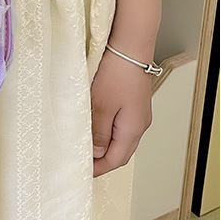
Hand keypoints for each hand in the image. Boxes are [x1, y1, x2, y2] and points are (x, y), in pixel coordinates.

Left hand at [90, 44, 152, 176]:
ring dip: (104, 145)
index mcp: (133, 129)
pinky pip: (119, 125)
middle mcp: (139, 124)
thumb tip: (96, 153)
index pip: (116, 160)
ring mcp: (137, 114)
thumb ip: (98, 132)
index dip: (99, 168)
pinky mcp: (132, 103)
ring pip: (120, 139)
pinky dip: (107, 131)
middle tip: (81, 162)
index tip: (82, 171)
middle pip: (121, 152)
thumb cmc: (116, 73)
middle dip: (102, 160)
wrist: (129, 47)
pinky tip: (94, 126)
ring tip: (84, 146)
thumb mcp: (101, 106)